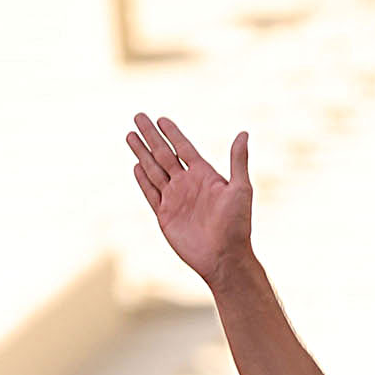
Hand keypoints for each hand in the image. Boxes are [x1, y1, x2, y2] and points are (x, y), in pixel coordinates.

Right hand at [128, 114, 253, 286]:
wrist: (224, 257)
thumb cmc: (237, 225)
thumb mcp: (241, 189)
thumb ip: (238, 161)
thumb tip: (243, 133)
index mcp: (204, 175)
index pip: (184, 148)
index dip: (172, 133)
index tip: (161, 119)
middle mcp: (187, 184)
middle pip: (164, 154)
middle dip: (151, 136)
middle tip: (138, 116)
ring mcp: (175, 199)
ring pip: (153, 170)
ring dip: (142, 152)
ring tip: (130, 135)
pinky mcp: (166, 216)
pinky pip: (151, 194)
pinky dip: (143, 180)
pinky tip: (136, 166)